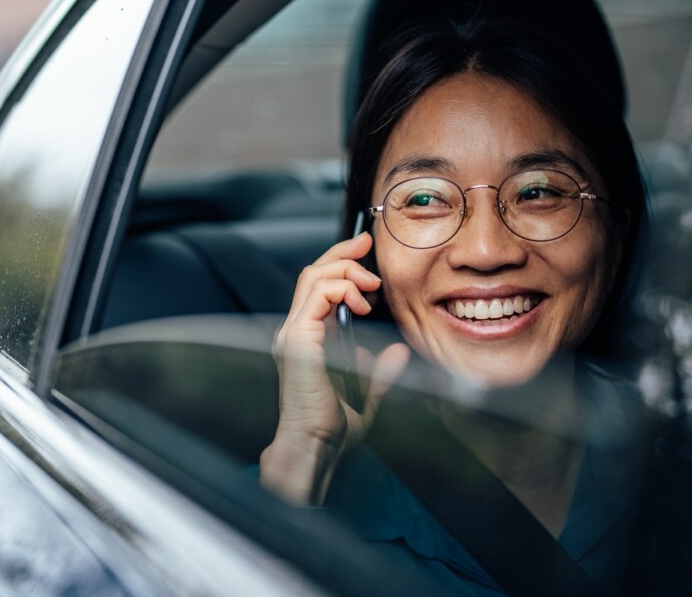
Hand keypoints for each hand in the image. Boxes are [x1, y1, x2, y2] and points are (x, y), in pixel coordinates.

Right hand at [260, 232, 410, 504]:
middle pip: (312, 274)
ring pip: (313, 277)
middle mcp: (295, 332)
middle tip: (366, 245)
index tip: (364, 253)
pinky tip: (361, 302)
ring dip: (346, 272)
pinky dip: (341, 288)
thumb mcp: (366, 395)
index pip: (318, 288)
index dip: (341, 265)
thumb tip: (398, 353)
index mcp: (307, 341)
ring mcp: (293, 333)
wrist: (314, 447)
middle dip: (342, 254)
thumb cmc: (331, 429)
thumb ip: (380, 372)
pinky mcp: (298, 338)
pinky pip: (317, 295)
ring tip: (370, 286)